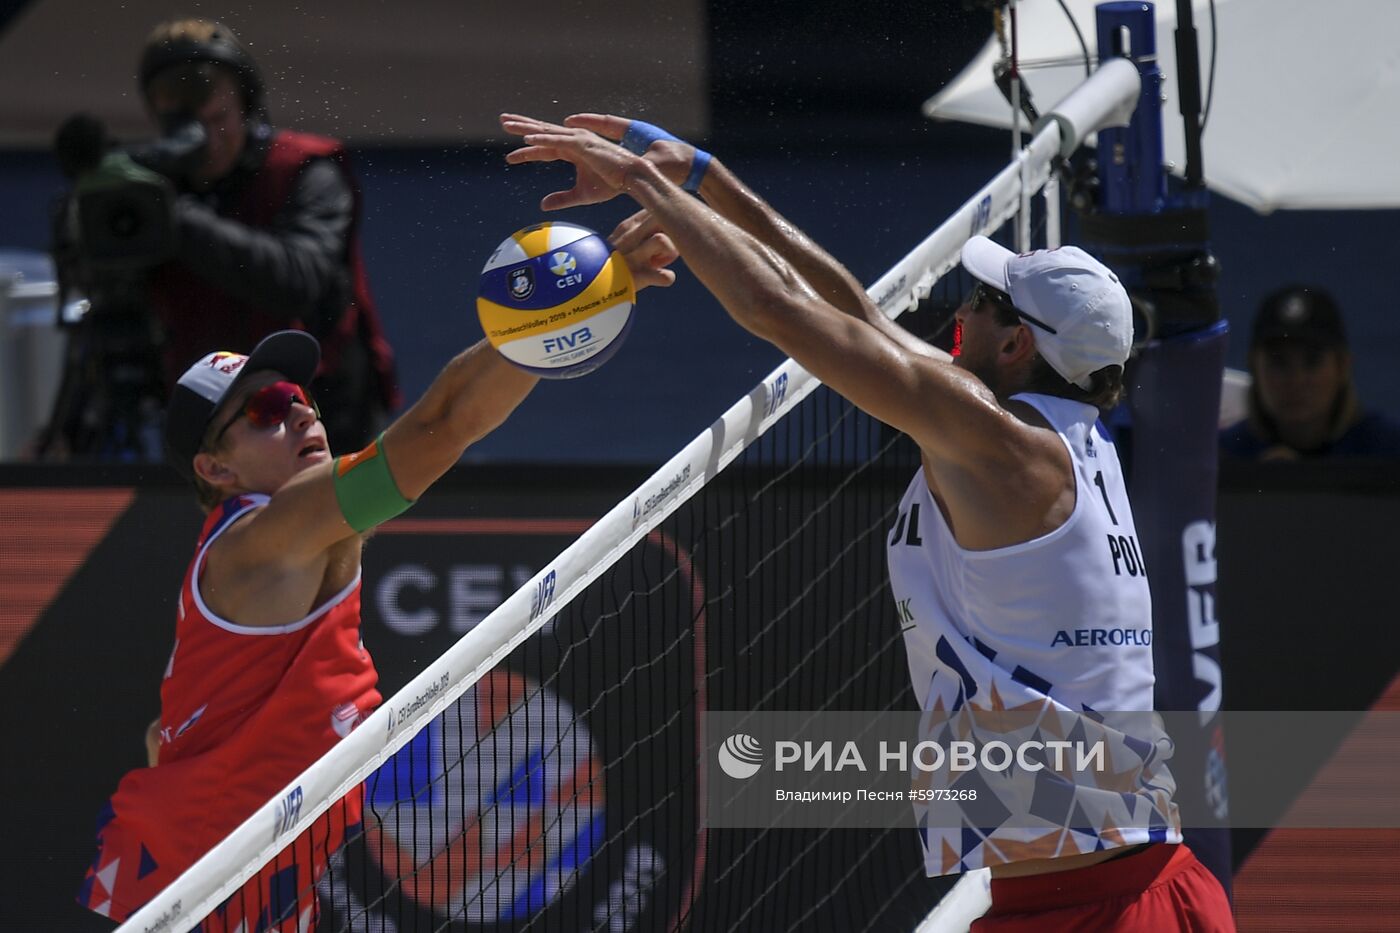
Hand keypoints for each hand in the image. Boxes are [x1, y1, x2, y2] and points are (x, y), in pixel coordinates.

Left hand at [501, 113, 638, 210]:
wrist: (631, 179)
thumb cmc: (611, 184)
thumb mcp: (581, 195)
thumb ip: (561, 199)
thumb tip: (542, 205)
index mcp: (572, 150)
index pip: (544, 149)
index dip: (526, 153)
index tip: (510, 158)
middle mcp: (573, 141)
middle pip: (541, 132)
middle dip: (521, 125)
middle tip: (502, 120)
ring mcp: (577, 140)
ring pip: (545, 132)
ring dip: (525, 128)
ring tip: (507, 125)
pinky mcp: (582, 145)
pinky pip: (557, 142)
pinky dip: (542, 139)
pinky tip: (527, 138)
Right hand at [564, 114, 709, 191]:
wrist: (695, 167)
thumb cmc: (679, 164)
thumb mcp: (658, 164)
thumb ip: (644, 165)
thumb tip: (636, 168)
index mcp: (635, 131)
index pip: (606, 124)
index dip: (587, 122)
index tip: (569, 121)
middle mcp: (634, 133)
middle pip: (602, 128)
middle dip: (582, 128)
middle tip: (563, 127)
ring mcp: (636, 141)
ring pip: (606, 138)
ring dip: (589, 138)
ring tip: (571, 139)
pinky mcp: (640, 151)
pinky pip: (615, 149)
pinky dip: (601, 150)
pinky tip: (591, 156)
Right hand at [611, 209, 677, 289]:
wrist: (586, 288)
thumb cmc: (611, 265)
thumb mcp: (623, 242)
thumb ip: (642, 232)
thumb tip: (668, 233)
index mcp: (628, 226)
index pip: (655, 208)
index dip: (667, 219)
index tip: (664, 233)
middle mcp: (630, 237)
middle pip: (661, 217)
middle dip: (672, 231)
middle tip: (666, 246)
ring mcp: (633, 257)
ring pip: (662, 239)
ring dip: (670, 252)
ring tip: (660, 262)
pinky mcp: (637, 277)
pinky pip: (664, 276)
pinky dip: (666, 278)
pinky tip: (659, 279)